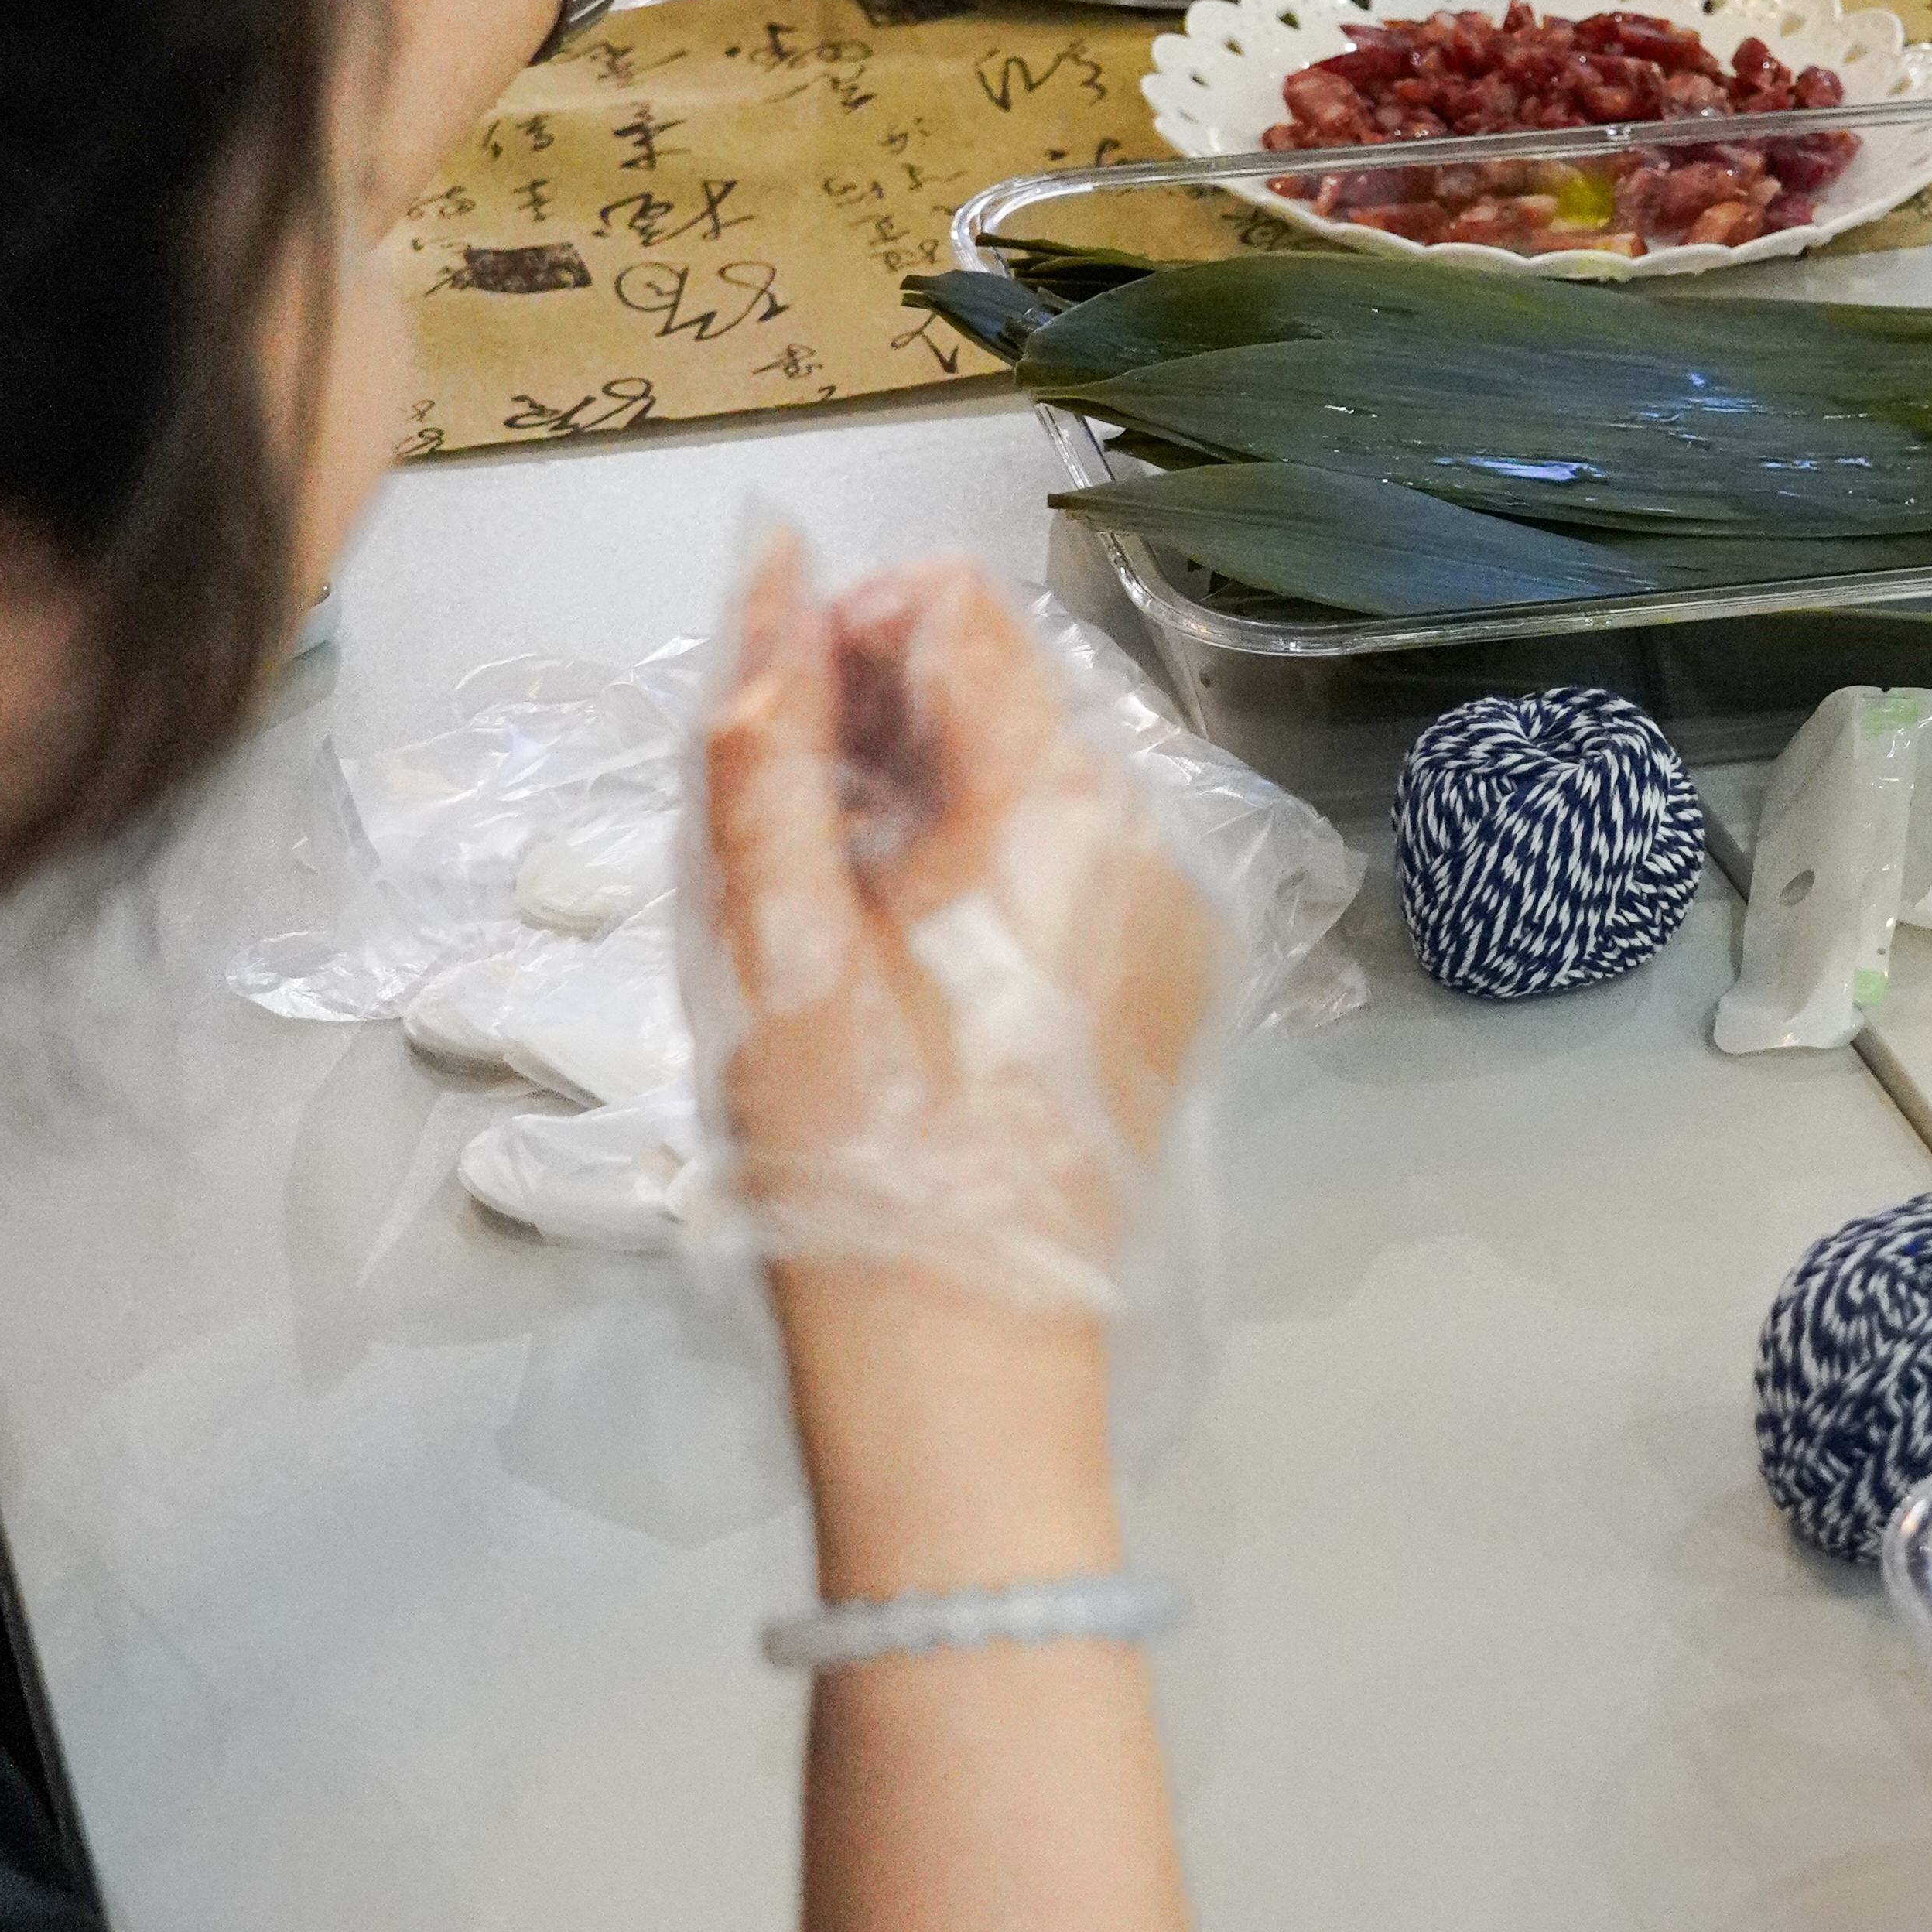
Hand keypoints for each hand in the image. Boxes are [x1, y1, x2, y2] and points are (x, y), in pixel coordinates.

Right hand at [694, 540, 1227, 1307]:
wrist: (959, 1354)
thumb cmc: (858, 1157)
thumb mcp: (773, 936)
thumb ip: (763, 740)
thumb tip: (767, 577)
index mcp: (1060, 808)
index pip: (958, 612)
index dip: (844, 627)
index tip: (769, 720)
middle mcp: (1147, 838)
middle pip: (1004, 688)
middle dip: (877, 717)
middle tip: (780, 824)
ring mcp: (1168, 914)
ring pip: (1031, 774)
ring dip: (919, 793)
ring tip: (826, 897)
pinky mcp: (1160, 980)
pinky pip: (1067, 862)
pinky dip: (978, 866)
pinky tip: (897, 949)